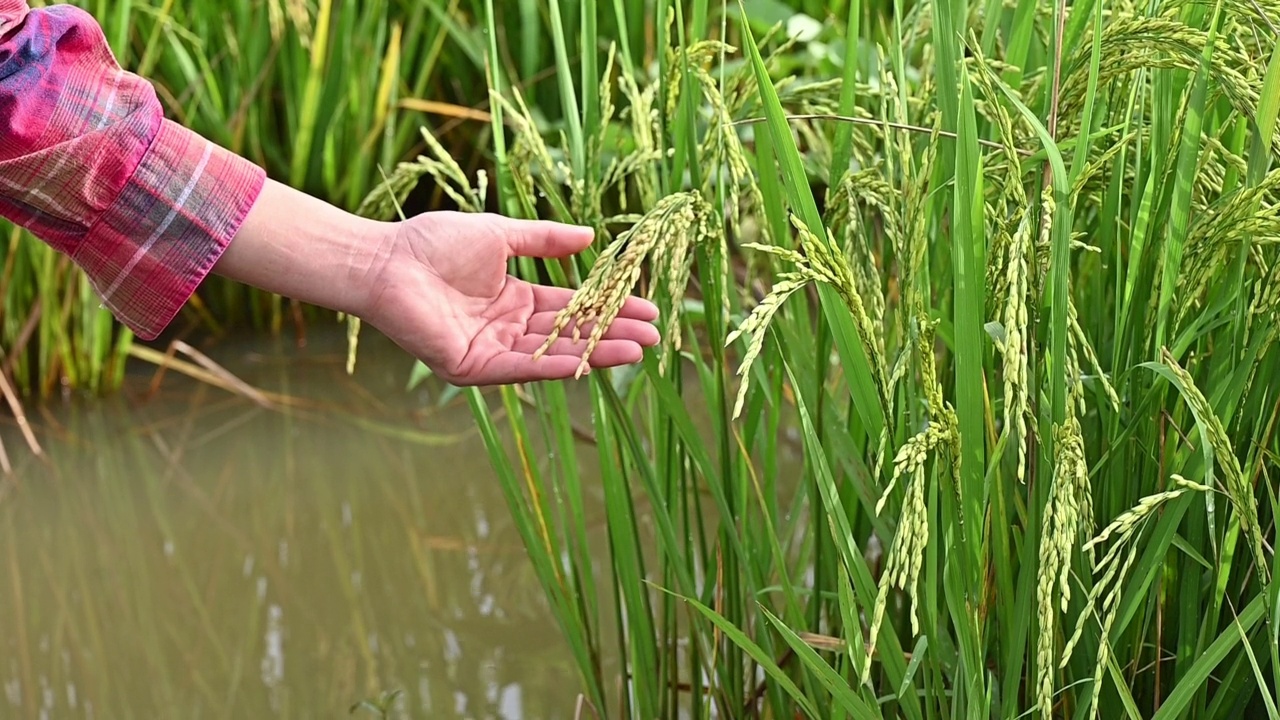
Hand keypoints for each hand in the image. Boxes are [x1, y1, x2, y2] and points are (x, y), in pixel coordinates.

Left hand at [359, 211, 659, 385]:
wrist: (385, 262)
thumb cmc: (432, 244)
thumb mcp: (501, 234)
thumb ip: (544, 240)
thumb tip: (591, 236)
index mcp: (513, 299)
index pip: (571, 308)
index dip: (608, 308)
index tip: (646, 308)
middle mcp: (507, 328)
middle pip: (570, 334)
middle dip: (612, 334)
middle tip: (654, 337)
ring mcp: (491, 350)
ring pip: (552, 353)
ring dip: (595, 352)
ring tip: (637, 350)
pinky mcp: (472, 367)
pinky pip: (520, 367)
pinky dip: (554, 365)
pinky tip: (587, 363)